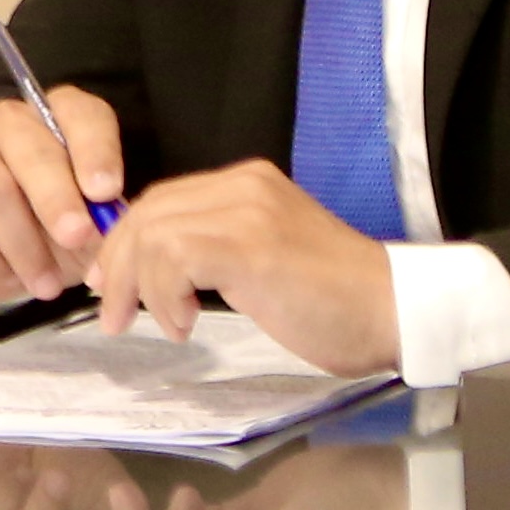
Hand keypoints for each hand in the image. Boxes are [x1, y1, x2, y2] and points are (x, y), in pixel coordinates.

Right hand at [0, 86, 125, 308]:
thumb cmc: (56, 222)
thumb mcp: (90, 222)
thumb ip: (102, 226)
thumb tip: (106, 254)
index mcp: (58, 118)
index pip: (79, 115)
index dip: (94, 150)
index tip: (107, 191)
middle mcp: (7, 123)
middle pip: (28, 149)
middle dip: (55, 198)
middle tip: (77, 237)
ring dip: (24, 245)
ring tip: (48, 284)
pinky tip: (10, 279)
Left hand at [83, 160, 399, 375]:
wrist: (396, 311)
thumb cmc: (335, 302)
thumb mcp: (263, 261)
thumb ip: (215, 252)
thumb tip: (152, 270)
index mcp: (247, 184)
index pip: (162, 201)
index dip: (127, 243)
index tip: (112, 284)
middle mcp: (244, 186)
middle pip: (148, 213)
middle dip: (119, 266)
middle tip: (114, 313)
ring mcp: (248, 211)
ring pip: (153, 233)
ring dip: (140, 286)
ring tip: (163, 324)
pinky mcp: (251, 244)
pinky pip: (173, 256)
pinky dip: (164, 295)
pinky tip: (185, 324)